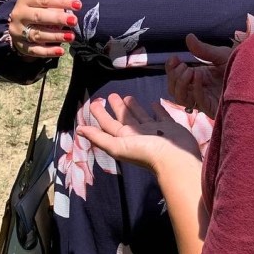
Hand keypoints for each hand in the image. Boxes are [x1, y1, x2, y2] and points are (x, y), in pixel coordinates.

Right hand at [9, 0, 80, 58]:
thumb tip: (70, 12)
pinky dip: (48, 51)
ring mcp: (18, 31)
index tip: (78, 5)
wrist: (19, 24)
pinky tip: (61, 51)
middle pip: (38, 16)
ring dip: (56, 36)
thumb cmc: (38, 9)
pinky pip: (35, 50)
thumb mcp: (43, 2)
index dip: (61, 1)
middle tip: (74, 21)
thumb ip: (55, 5)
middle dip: (58, 19)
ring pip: (37, 34)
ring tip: (71, 36)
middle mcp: (19, 14)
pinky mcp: (21, 46)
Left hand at [77, 94, 201, 172]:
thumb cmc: (146, 153)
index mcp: (125, 139)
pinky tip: (154, 103)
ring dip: (133, 107)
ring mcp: (154, 130)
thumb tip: (78, 130)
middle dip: (116, 108)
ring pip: (141, 115)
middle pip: (124, 118)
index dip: (100, 115)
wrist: (175, 159)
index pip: (109, 125)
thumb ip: (99, 137)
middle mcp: (138, 134)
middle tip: (111, 95)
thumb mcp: (118, 146)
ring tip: (127, 96)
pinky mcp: (169, 126)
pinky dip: (156, 109)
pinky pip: (160, 115)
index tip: (94, 103)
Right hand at [167, 34, 231, 115]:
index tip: (173, 58)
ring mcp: (204, 99)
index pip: (176, 77)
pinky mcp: (212, 107)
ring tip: (189, 71)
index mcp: (198, 76)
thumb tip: (188, 37)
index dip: (171, 69)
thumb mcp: (220, 55)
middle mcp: (198, 89)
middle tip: (183, 65)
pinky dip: (195, 88)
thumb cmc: (240, 67)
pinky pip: (197, 101)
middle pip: (174, 89)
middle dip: (174, 76)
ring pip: (181, 98)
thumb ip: (203, 49)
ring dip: (181, 84)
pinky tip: (199, 76)